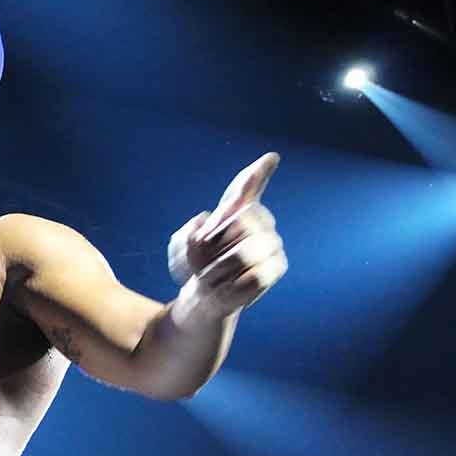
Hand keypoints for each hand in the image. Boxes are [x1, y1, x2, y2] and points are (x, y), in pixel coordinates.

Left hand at [167, 153, 285, 323]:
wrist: (202, 297)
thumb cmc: (192, 268)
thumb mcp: (179, 250)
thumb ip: (186, 236)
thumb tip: (202, 222)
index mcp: (235, 211)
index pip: (246, 187)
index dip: (258, 173)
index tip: (271, 158)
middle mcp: (259, 222)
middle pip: (240, 219)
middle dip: (215, 243)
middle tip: (205, 261)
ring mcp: (272, 243)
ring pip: (244, 252)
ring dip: (219, 269)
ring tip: (214, 275)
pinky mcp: (277, 266)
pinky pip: (254, 275)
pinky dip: (233, 285)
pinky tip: (230, 285)